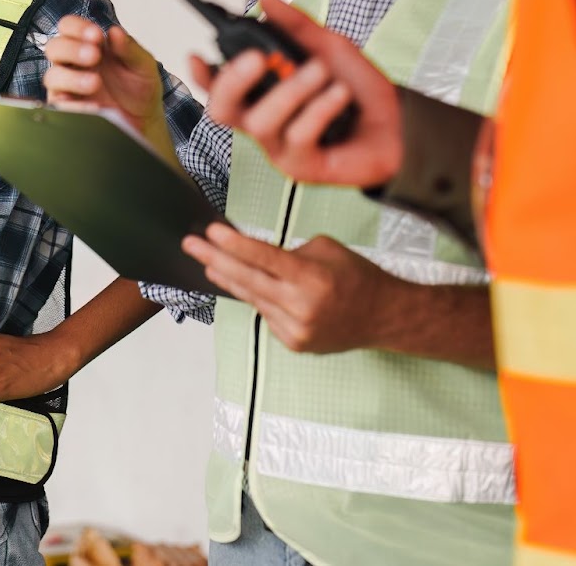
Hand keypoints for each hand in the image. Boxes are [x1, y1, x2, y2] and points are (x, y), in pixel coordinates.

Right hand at [44, 16, 166, 141]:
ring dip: (71, 77)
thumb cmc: (139, 87)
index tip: (96, 35)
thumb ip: (129, 48)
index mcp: (89, 45)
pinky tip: (93, 104)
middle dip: (72, 49)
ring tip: (95, 82)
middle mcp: (74, 63)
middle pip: (54, 47)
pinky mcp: (69, 109)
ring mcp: (69, 86)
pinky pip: (60, 105)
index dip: (77, 27)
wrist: (144, 119)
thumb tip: (115, 31)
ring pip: (52, 76)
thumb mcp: (143, 64)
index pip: (68, 26)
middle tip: (94, 55)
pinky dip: (73, 104)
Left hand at [182, 224, 407, 353]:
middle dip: (215, 259)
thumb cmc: (357, 276)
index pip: (262, 257)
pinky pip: (266, 315)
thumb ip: (289, 252)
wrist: (384, 317)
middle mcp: (301, 306)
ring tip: (208, 262)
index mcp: (311, 277)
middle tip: (191, 245)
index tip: (210, 231)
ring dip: (229, 279)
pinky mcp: (293, 343)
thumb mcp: (326, 249)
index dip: (233, 244)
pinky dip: (257, 298)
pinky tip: (247, 285)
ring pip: (252, 298)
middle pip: (247, 280)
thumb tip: (256, 256)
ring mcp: (295, 329)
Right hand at [190, 0, 401, 189]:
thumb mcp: (329, 47)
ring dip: (292, 90)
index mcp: (263, 95)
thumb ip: (296, 25)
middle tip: (258, 58)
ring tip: (321, 72)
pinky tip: (340, 96)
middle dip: (232, 82)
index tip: (197, 56)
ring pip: (262, 122)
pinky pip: (297, 137)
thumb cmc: (360, 91)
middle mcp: (265, 123)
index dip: (203, 76)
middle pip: (223, 111)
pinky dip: (320, 109)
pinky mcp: (302, 167)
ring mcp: (280, 148)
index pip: (220, 89)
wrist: (400, 124)